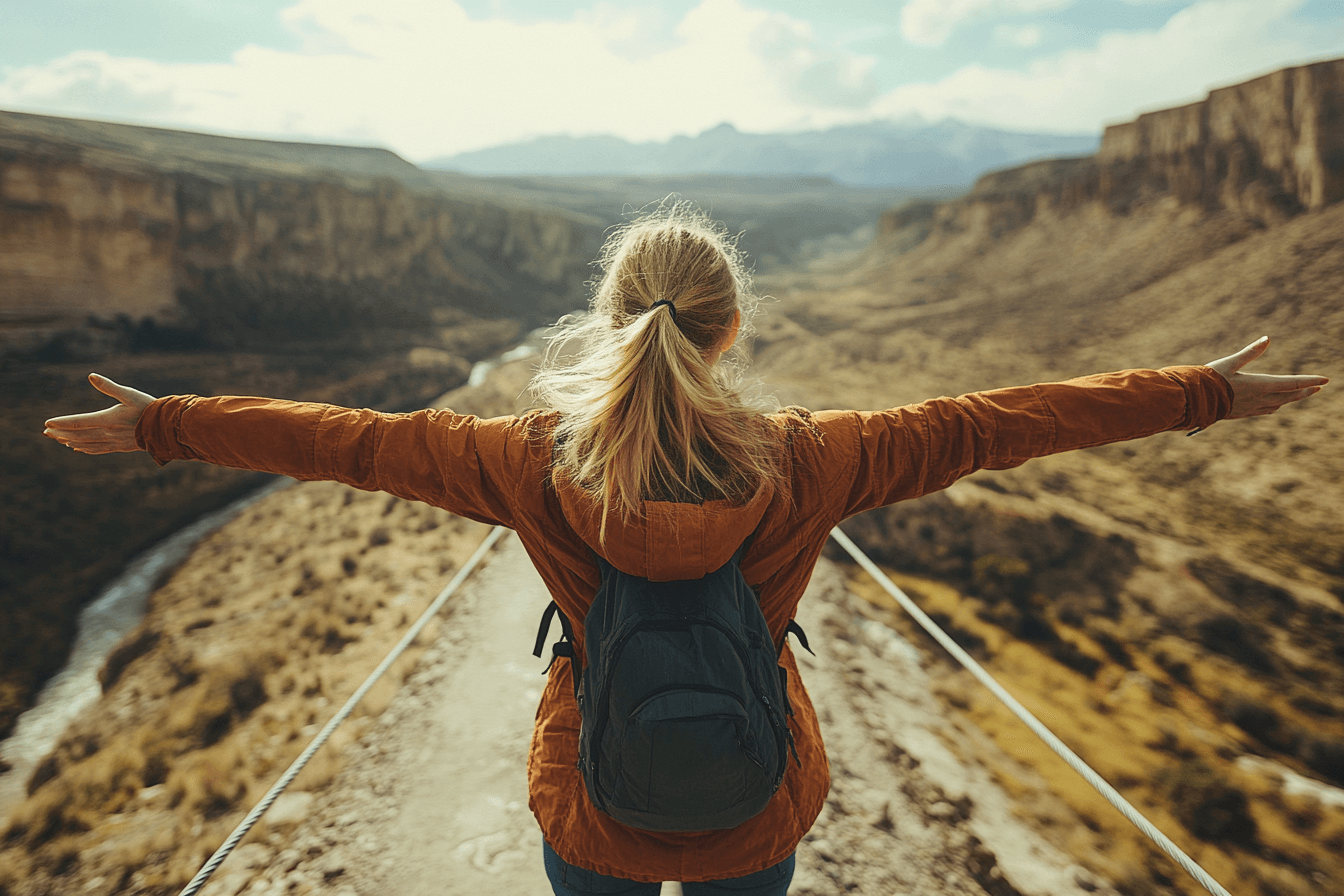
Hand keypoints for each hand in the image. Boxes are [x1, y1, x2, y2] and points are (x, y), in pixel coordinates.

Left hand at [44, 374, 156, 453]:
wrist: (167, 428)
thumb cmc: (149, 408)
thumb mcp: (130, 394)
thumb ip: (109, 386)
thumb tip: (91, 376)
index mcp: (107, 419)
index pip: (78, 422)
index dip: (61, 422)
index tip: (47, 423)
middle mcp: (107, 433)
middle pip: (78, 434)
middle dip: (61, 433)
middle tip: (46, 432)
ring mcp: (113, 441)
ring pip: (86, 443)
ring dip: (70, 441)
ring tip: (58, 439)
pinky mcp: (120, 446)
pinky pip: (98, 449)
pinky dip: (85, 448)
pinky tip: (78, 448)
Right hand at [1205, 337, 1327, 419]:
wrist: (1194, 401)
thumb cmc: (1210, 379)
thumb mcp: (1230, 362)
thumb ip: (1250, 352)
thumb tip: (1267, 338)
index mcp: (1259, 385)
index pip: (1292, 383)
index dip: (1310, 381)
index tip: (1326, 380)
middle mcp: (1259, 398)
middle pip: (1290, 395)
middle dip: (1305, 391)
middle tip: (1318, 387)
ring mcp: (1251, 407)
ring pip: (1279, 403)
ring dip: (1291, 398)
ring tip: (1299, 394)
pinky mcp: (1242, 413)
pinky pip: (1265, 410)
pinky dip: (1276, 405)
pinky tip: (1275, 405)